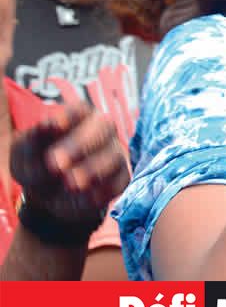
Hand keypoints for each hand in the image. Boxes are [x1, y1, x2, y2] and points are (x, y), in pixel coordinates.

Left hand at [10, 103, 128, 225]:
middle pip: (103, 128)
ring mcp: (114, 153)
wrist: (48, 196)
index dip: (69, 116)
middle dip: (80, 145)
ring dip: (93, 170)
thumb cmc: (36, 165)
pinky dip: (104, 189)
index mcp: (77, 116)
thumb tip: (45, 125)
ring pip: (113, 156)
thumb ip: (32, 140)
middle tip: (56, 164)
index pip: (78, 109)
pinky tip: (86, 197)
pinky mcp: (120, 178)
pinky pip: (119, 181)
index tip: (54, 126)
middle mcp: (101, 130)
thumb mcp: (24, 153)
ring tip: (71, 185)